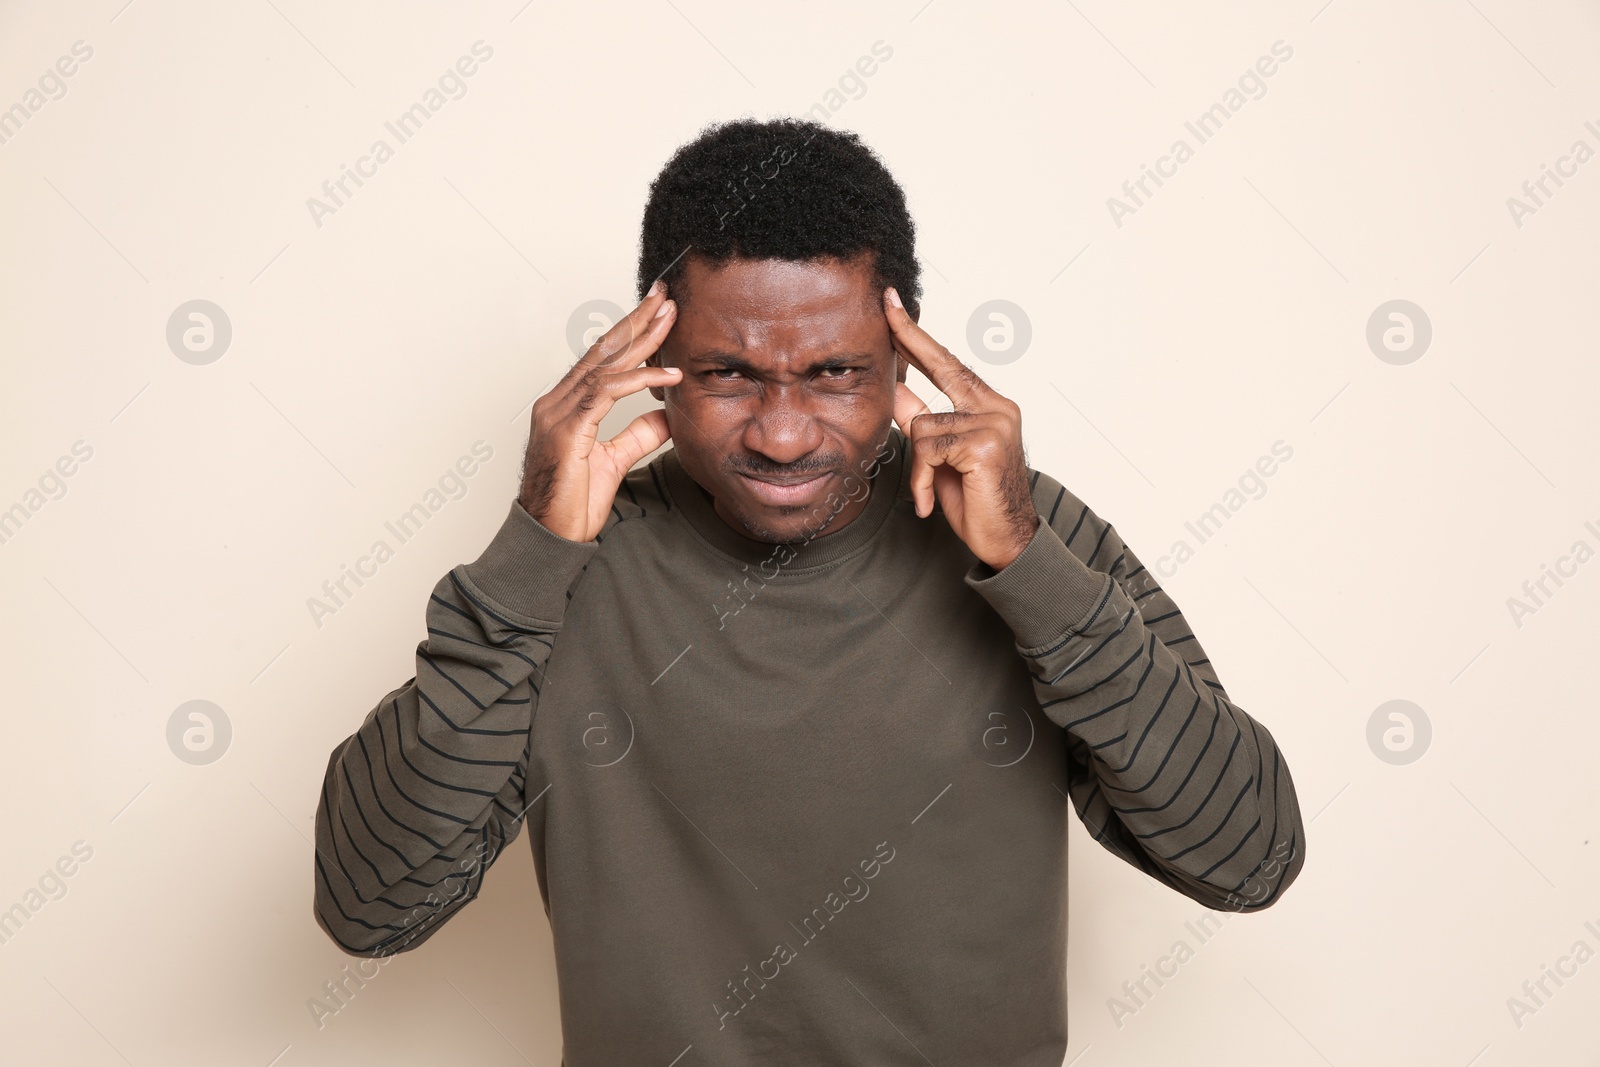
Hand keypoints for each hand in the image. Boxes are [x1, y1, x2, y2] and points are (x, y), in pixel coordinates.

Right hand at [518, 281, 680, 540]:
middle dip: (636, 320)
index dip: (630, 332)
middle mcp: (557, 402)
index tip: (658, 312)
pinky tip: (668, 375)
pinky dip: (639, 380)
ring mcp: (557, 413)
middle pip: (603, 350)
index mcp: (565, 406)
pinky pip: (606, 393)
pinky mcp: (566, 430)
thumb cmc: (571, 505)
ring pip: (605, 364)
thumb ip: (638, 435)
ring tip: (670, 319)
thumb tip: (668, 415)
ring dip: (642, 339)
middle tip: (666, 296)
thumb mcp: (615, 461)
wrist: (550, 538)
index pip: (602, 359)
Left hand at [885, 287, 1038, 569]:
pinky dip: (920, 478)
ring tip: (927, 492)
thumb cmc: (976, 500)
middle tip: (886, 305)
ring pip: (924, 425)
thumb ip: (920, 419)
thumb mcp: (939, 455)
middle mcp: (998, 407)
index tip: (894, 307)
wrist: (1007, 543)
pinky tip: (929, 502)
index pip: (948, 363)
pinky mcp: (984, 445)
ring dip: (917, 465)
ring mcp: (994, 423)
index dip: (918, 337)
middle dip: (909, 338)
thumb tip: (894, 389)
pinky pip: (928, 448)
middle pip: (943, 367)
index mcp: (990, 406)